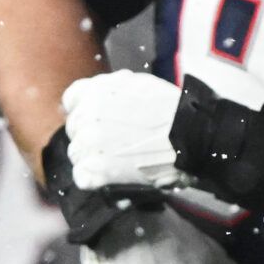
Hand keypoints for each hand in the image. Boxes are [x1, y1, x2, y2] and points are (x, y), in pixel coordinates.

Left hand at [62, 70, 186, 190]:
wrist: (190, 136)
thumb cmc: (172, 110)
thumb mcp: (141, 84)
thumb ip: (114, 87)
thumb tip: (102, 90)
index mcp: (96, 91)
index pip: (73, 99)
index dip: (84, 109)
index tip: (96, 118)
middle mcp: (87, 115)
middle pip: (74, 128)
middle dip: (91, 134)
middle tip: (116, 142)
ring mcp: (89, 143)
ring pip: (77, 153)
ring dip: (93, 157)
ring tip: (119, 159)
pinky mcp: (96, 170)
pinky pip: (81, 176)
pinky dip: (94, 178)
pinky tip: (112, 174)